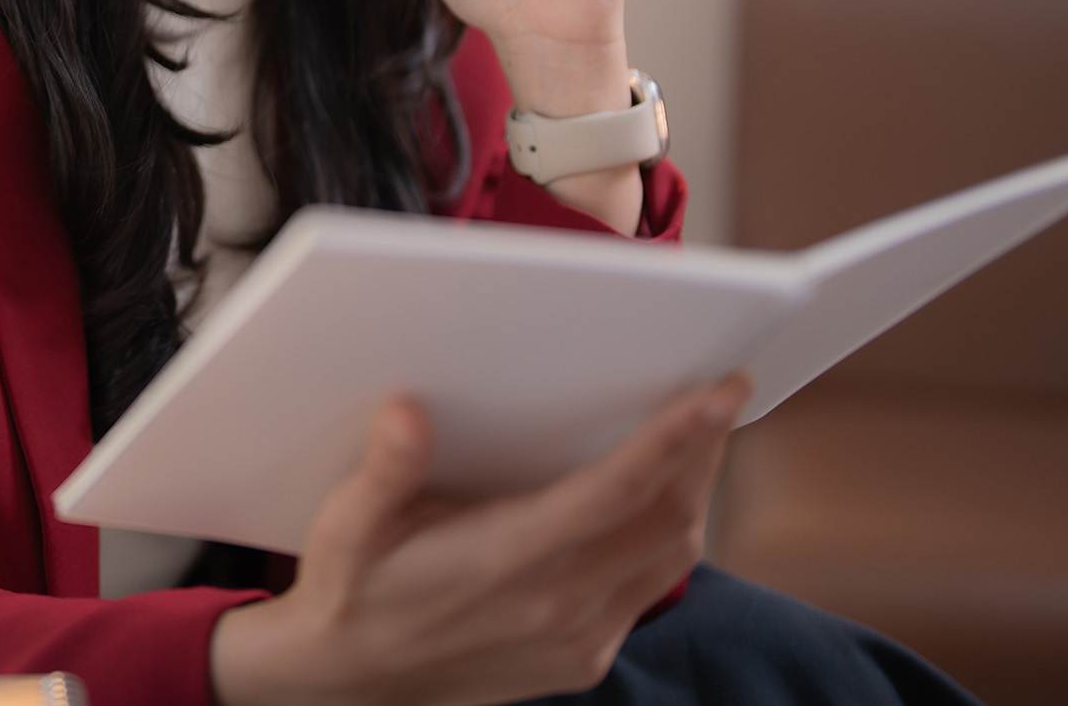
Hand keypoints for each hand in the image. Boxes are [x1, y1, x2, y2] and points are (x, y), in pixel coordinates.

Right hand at [211, 375, 748, 705]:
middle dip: (704, 451)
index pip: (615, 489)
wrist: (347, 681)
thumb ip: (385, 469)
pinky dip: (670, 537)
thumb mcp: (347, 523)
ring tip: (701, 436)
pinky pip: (652, 589)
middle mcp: (555, 605)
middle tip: (721, 394)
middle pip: (667, 518)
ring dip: (696, 492)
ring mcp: (576, 639)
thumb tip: (408, 413)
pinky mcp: (582, 660)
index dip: (677, 437)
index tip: (721, 390)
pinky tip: (658, 500)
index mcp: (504, 560)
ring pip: (672, 557)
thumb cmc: (353, 586)